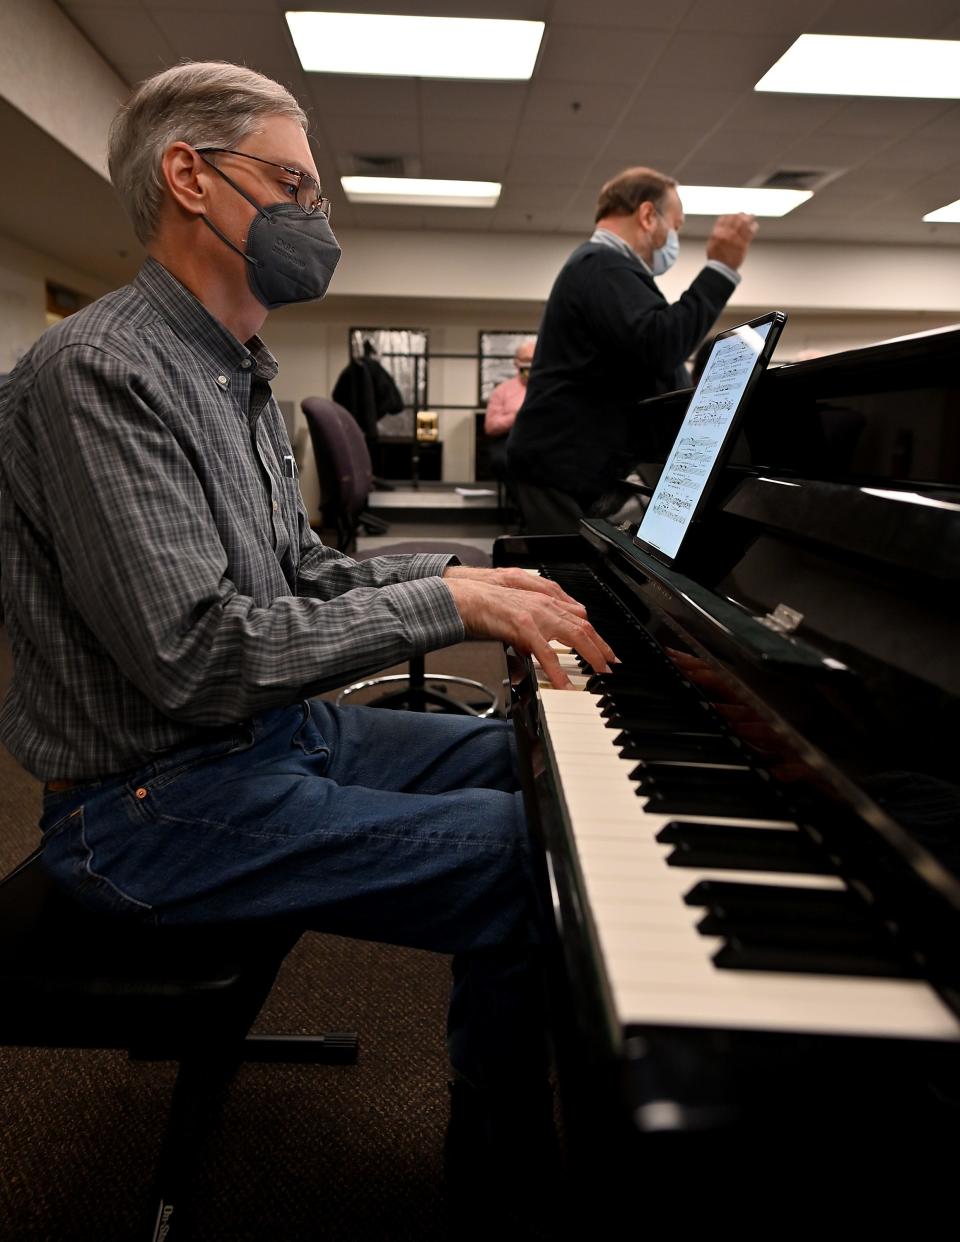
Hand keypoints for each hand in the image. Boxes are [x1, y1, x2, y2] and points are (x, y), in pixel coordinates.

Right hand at [443, 573, 615, 689]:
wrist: (466, 597)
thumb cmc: (486, 605)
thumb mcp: (517, 612)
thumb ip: (532, 628)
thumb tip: (537, 649)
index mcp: (544, 600)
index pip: (579, 617)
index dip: (595, 634)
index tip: (604, 649)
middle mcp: (546, 604)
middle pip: (584, 626)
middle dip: (601, 646)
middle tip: (611, 665)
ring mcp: (537, 615)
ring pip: (575, 636)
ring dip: (591, 656)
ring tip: (600, 673)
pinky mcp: (525, 626)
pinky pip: (547, 653)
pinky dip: (559, 671)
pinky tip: (565, 685)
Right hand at [705, 213, 757, 269]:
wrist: (721, 269)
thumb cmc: (716, 258)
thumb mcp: (711, 243)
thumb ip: (716, 233)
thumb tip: (721, 226)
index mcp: (718, 232)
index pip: (724, 218)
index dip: (730, 215)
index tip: (733, 215)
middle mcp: (727, 233)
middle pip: (735, 218)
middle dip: (741, 215)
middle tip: (744, 215)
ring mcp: (736, 238)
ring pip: (744, 222)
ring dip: (749, 218)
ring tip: (752, 216)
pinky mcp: (743, 244)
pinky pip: (750, 232)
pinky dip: (754, 227)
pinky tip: (755, 225)